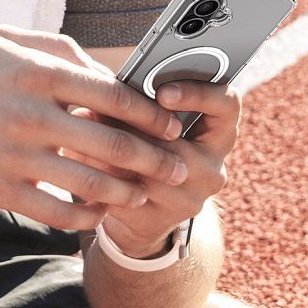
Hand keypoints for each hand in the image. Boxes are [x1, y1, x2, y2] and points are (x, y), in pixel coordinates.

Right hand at [0, 27, 188, 229]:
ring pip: (87, 183)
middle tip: (177, 167)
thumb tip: (107, 72)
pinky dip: (83, 217)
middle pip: (110, 143)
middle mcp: (28, 113)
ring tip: (144, 194)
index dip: (148, 113)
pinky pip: (52, 211)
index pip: (111, 95)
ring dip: (124, 192)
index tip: (170, 124)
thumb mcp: (5, 39)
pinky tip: (99, 214)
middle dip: (153, 159)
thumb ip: (60, 49)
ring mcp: (11, 155)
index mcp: (36, 71)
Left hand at [86, 79, 241, 258]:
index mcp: (221, 133)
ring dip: (114, 148)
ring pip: (150, 170)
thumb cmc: (148, 146)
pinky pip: (127, 193)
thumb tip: (103, 86)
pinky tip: (80, 155)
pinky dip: (101, 172)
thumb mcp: (154, 122)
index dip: (198, 94)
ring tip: (85, 126)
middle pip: (180, 142)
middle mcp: (214, 168)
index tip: (162, 92)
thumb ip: (139, 101)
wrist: (142, 212)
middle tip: (104, 105)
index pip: (227, 105)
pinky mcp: (161, 220)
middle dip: (138, 125)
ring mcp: (191, 198)